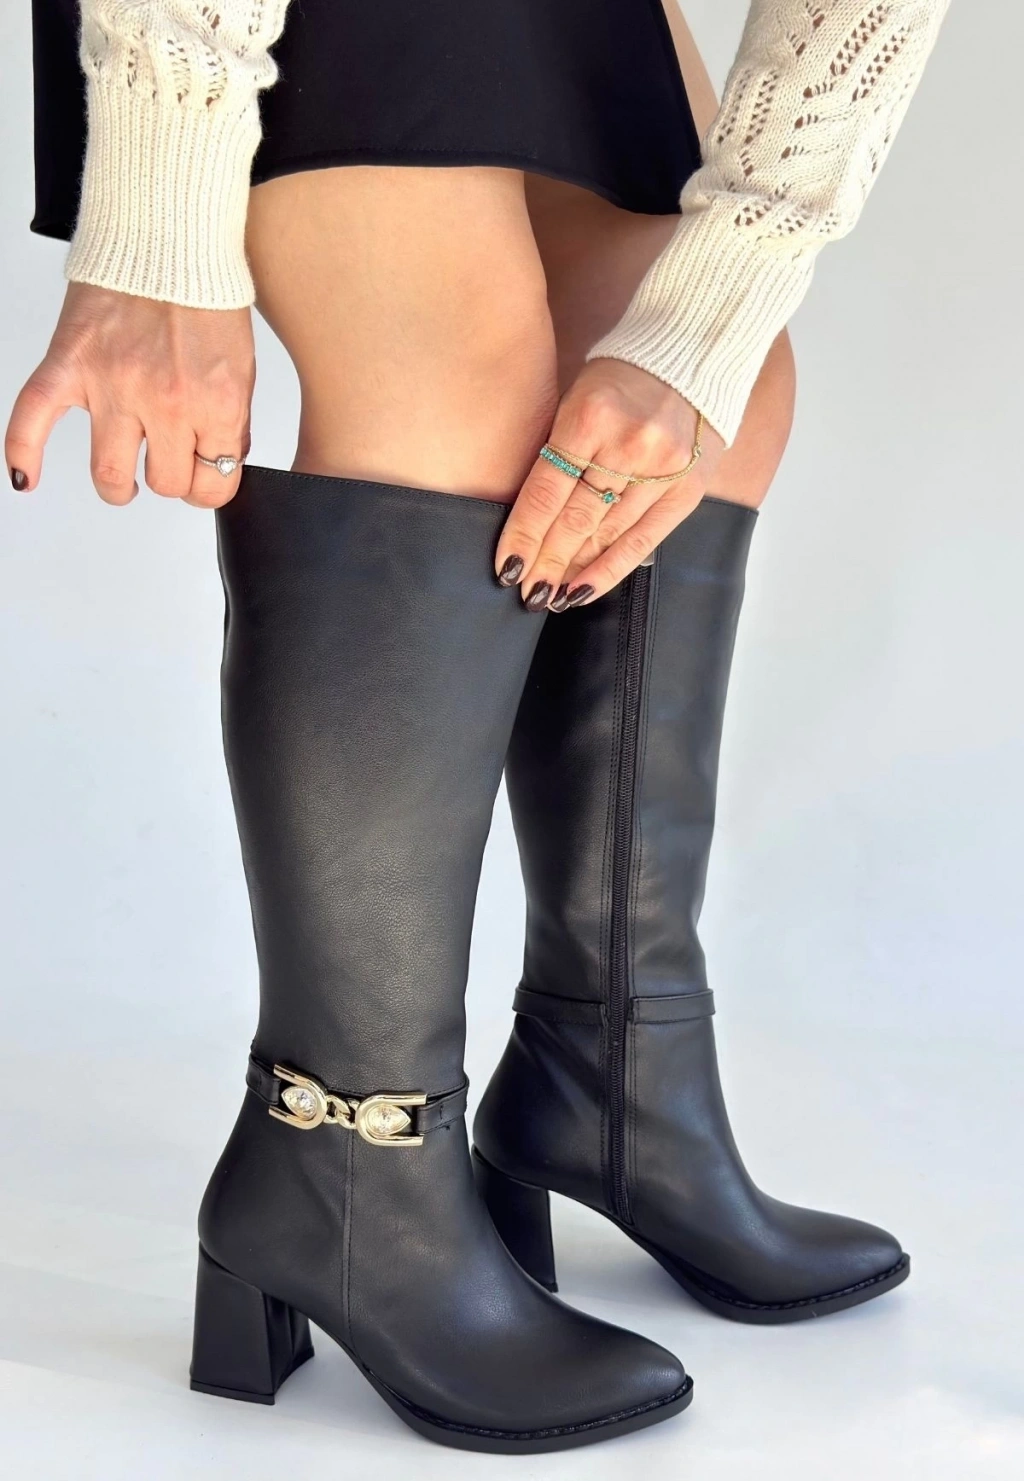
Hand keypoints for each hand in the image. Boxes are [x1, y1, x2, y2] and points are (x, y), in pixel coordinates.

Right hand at [5, 281, 254, 508]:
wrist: (166, 234)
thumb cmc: (206, 295)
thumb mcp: (241, 367)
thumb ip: (229, 420)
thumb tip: (218, 462)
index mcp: (215, 402)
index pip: (213, 483)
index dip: (209, 486)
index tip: (202, 476)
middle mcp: (165, 401)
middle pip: (164, 483)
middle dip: (169, 479)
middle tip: (166, 465)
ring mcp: (113, 386)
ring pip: (110, 474)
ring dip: (118, 485)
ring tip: (123, 481)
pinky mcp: (70, 365)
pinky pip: (34, 419)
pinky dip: (24, 452)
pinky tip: (28, 476)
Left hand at [495, 358, 725, 608]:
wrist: (689, 358)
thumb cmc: (617, 381)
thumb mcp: (573, 400)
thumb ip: (555, 455)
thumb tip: (527, 523)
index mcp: (589, 418)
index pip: (546, 492)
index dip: (524, 536)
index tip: (506, 569)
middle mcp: (628, 446)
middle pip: (576, 520)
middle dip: (546, 562)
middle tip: (527, 593)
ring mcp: (662, 470)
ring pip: (607, 535)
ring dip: (574, 570)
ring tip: (550, 597)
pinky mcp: (686, 488)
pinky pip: (642, 541)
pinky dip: (610, 569)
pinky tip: (584, 590)